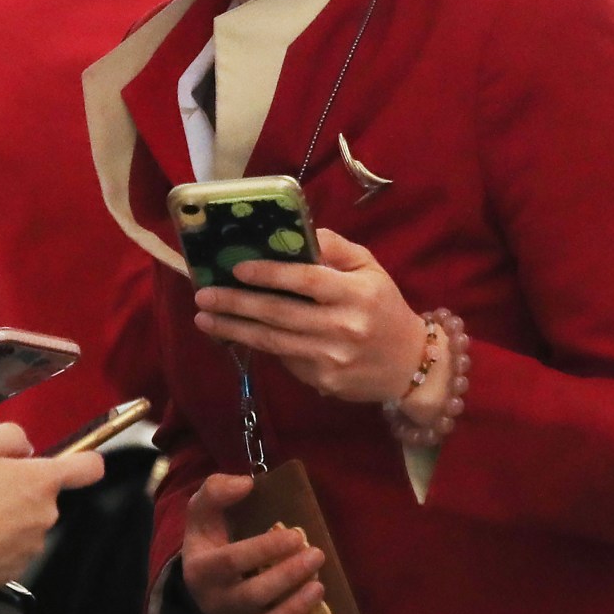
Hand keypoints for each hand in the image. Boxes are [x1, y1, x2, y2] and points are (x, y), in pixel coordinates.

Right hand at [0, 423, 105, 597]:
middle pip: (44, 495)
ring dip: (7, 516)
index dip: (85, 460)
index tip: (79, 461)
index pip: (88, 467)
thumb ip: (10, 435)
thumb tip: (23, 447)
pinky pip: (12, 548)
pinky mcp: (15, 569)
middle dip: (21, 489)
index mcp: (41, 481)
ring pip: (26, 522)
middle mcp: (45, 514)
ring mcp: (32, 545)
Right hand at [177, 475, 325, 613]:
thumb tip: (246, 484)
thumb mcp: (203, 510)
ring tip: (320, 587)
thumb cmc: (210, 540)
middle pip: (254, 596)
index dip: (266, 549)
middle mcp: (216, 604)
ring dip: (295, 609)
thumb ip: (216, 490)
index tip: (296, 534)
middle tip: (318, 555)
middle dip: (289, 576)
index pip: (233, 561)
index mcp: (202, 570)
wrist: (201, 580)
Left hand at [191, 229, 432, 404]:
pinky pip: (284, 359)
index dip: (270, 274)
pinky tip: (236, 333)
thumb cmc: (384, 308)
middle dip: (236, 303)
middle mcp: (344, 327)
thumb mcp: (370, 269)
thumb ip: (335, 248)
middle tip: (203, 295)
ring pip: (273, 342)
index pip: (307, 281)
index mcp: (357, 294)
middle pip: (280, 313)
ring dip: (233, 329)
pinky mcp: (323, 381)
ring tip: (204, 319)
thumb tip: (295, 232)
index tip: (238, 268)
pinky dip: (259, 345)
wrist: (409, 364)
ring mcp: (332, 358)